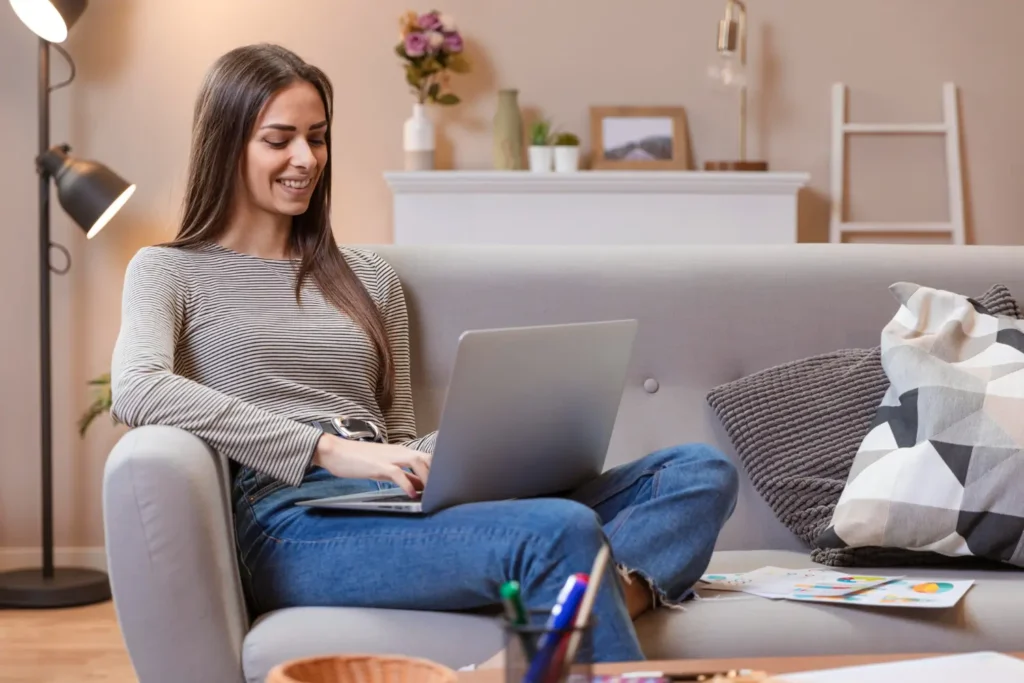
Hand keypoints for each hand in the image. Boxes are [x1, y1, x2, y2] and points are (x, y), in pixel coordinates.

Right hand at [312, 435, 431, 497]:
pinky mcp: (379, 465)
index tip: (445, 485)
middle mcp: (399, 452)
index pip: (427, 458)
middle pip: (427, 458)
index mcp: (401, 452)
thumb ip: (404, 476)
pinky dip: (408, 484)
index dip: (439, 470)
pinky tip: (412, 495)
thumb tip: (421, 486)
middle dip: (438, 473)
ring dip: (428, 477)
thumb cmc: (359, 461)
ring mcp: (389, 457)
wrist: (335, 451)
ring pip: (417, 461)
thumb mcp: (385, 468)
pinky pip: (398, 473)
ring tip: (432, 493)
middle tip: (442, 491)